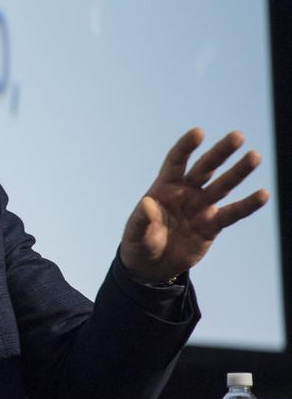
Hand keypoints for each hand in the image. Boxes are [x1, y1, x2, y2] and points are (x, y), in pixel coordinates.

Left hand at [119, 128, 268, 283]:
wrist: (152, 266)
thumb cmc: (140, 244)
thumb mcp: (135, 234)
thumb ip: (141, 219)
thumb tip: (147, 203)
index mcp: (164, 187)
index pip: (176, 162)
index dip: (186, 147)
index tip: (199, 132)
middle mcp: (186, 192)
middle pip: (205, 168)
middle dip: (220, 152)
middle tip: (238, 136)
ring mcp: (201, 207)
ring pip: (222, 186)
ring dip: (238, 172)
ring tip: (254, 156)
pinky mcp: (212, 225)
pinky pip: (232, 213)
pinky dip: (247, 205)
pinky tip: (263, 194)